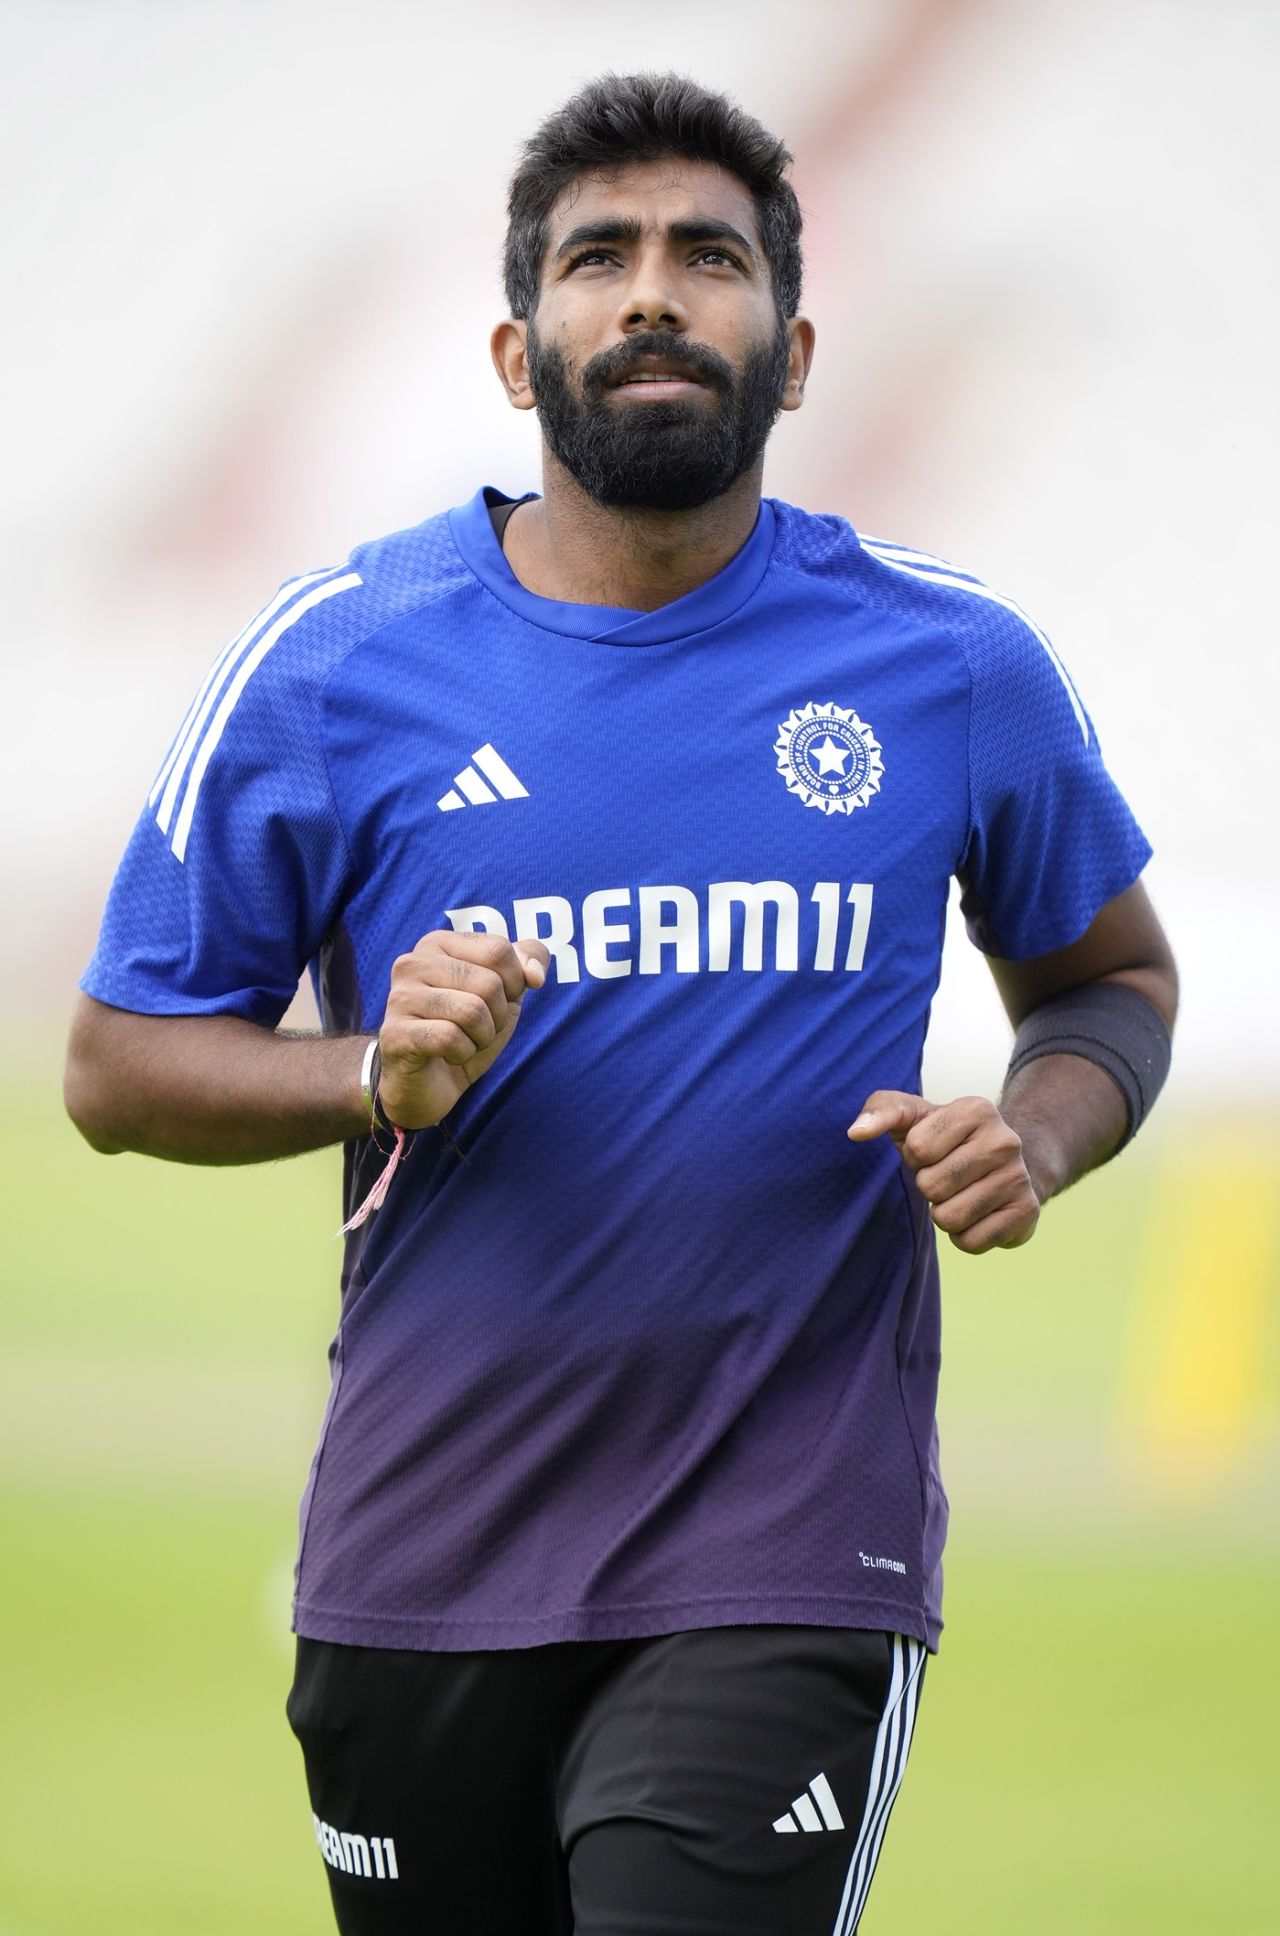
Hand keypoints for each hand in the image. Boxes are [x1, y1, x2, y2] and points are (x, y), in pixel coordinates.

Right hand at [378, 931, 550, 1129]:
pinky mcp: (395, 1033)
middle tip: (478, 1028)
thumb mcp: (506, 992)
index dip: (514, 984)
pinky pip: (451, 1038)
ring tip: (464, 1041)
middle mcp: (413, 962)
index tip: (496, 1001)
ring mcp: (400, 997)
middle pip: (489, 983)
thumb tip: (535, 974)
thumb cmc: (465, 1030)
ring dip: (481, 1037)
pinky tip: (448, 1055)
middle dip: (497, 1016)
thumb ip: (527, 962)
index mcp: (438, 943)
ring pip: (472, 1011)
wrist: (427, 1083)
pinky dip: (463, 1053)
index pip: (498, 950)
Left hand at [847, 1091, 1040, 1253]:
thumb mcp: (911, 1115)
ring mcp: (1020, 1178)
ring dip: (944, 1213)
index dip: (915, 1156)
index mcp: (976, 1109)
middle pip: (932, 1186)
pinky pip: (971, 1243)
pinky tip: (977, 1215)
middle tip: (947, 1176)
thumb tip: (856, 1132)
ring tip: (960, 1194)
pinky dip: (964, 1236)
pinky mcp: (1027, 1214)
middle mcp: (1006, 1141)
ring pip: (949, 1219)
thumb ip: (879, 1111)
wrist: (1002, 1165)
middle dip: (929, 1187)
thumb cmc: (943, 1138)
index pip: (917, 1149)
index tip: (933, 1150)